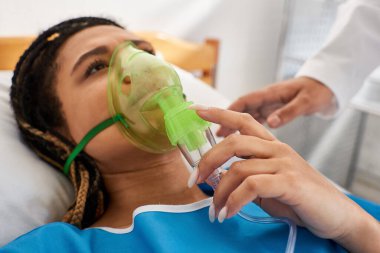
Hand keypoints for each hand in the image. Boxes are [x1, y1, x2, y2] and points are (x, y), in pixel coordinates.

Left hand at [192, 107, 379, 251]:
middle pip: (234, 142)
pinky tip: (229, 213)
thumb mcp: (269, 184)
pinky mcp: (289, 182)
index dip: (219, 113)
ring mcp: (284, 164)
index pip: (243, 121)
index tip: (197, 110)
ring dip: (220, 192)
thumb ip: (247, 177)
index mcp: (272, 145)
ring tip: (215, 210)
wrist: (336, 215)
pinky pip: (251, 186)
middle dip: (208, 160)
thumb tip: (217, 180)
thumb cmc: (300, 199)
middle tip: (195, 180)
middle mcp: (277, 149)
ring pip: (238, 168)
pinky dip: (234, 201)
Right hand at [217, 77, 335, 135]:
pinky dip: (246, 129)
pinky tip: (242, 139)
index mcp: (270, 94)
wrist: (328, 87)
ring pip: (246, 116)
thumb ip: (289, 112)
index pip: (243, 101)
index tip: (212, 116)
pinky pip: (255, 120)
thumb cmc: (318, 91)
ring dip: (234, 126)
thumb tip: (271, 122)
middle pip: (240, 110)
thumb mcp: (306, 102)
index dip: (227, 109)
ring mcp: (268, 105)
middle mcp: (266, 99)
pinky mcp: (273, 110)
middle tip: (214, 135)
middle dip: (226, 120)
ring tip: (223, 140)